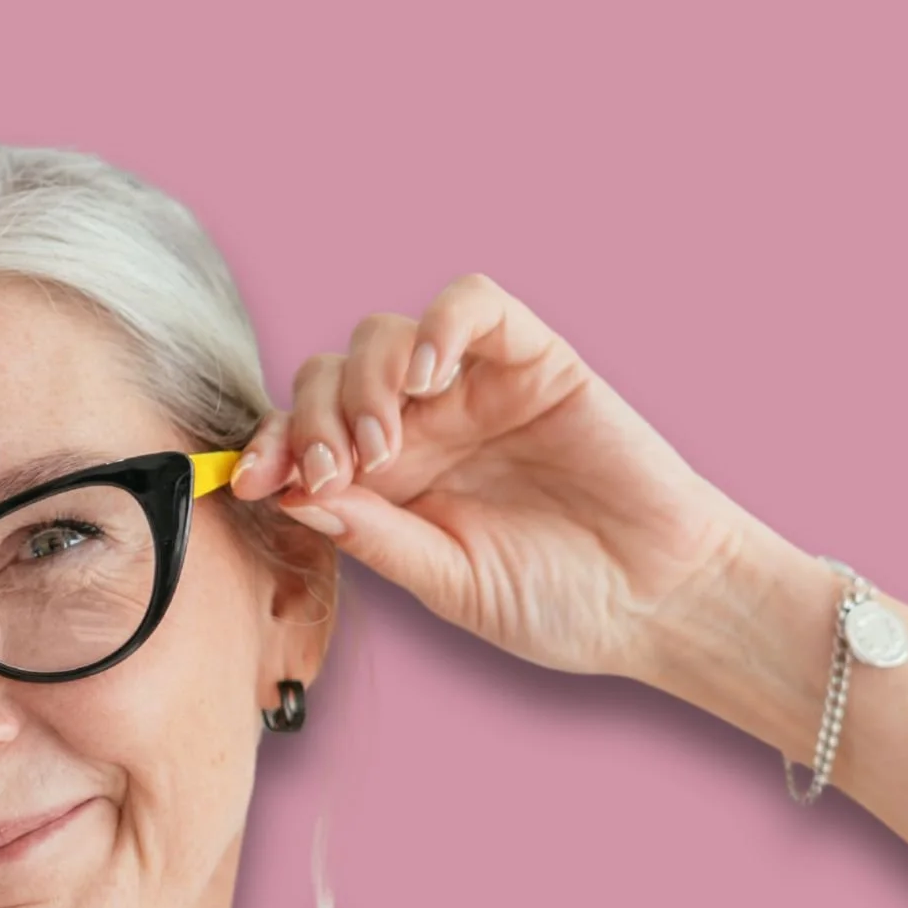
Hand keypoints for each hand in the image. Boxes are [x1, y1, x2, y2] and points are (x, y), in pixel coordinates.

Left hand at [230, 274, 760, 680]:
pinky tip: (430, 375)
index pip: (305, 440)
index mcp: (390, 486)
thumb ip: (375, 537)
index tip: (250, 481)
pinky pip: (472, 304)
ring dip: (364, 383)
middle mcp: (423, 428)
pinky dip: (440, 324)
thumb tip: (291, 497)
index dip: (270, 448)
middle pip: (328, 379)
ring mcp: (474, 389)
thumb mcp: (448, 583)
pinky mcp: (533, 358)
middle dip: (312, 421)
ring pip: (384, 337)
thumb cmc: (559, 604)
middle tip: (336, 473)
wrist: (657, 601)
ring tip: (388, 445)